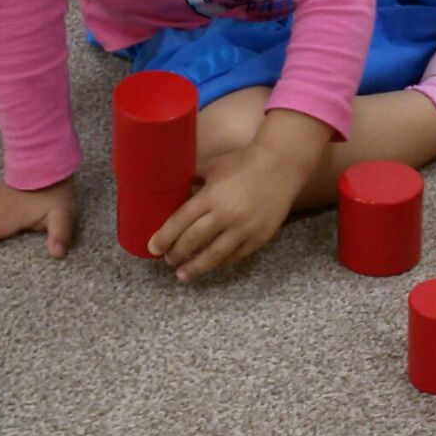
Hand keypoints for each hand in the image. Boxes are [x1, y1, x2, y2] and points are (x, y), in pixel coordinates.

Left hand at [151, 142, 305, 282]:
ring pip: (214, 256)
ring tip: (183, 274)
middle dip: (176, 254)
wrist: (282, 165)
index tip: (153, 248)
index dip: (163, 238)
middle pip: (193, 241)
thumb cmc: (244, 162)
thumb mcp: (213, 166)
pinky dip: (220, 262)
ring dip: (195, 267)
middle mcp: (226, 215)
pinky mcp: (259, 237)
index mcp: (211, 195)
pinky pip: (235, 256)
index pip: (180, 222)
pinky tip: (212, 264)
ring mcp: (245, 228)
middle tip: (167, 259)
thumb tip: (171, 191)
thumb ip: (193, 180)